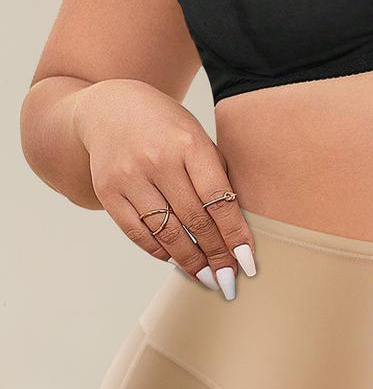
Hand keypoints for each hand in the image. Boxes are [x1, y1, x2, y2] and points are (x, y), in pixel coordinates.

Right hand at [72, 78, 255, 299]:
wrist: (110, 109)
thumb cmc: (167, 130)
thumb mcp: (198, 139)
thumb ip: (217, 178)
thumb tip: (238, 234)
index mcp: (188, 144)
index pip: (218, 201)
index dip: (235, 236)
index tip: (247, 263)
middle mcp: (157, 160)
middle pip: (195, 222)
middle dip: (216, 256)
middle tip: (229, 279)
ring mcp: (129, 176)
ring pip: (167, 234)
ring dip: (191, 262)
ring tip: (208, 278)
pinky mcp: (108, 191)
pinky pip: (140, 234)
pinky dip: (161, 252)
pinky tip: (177, 260)